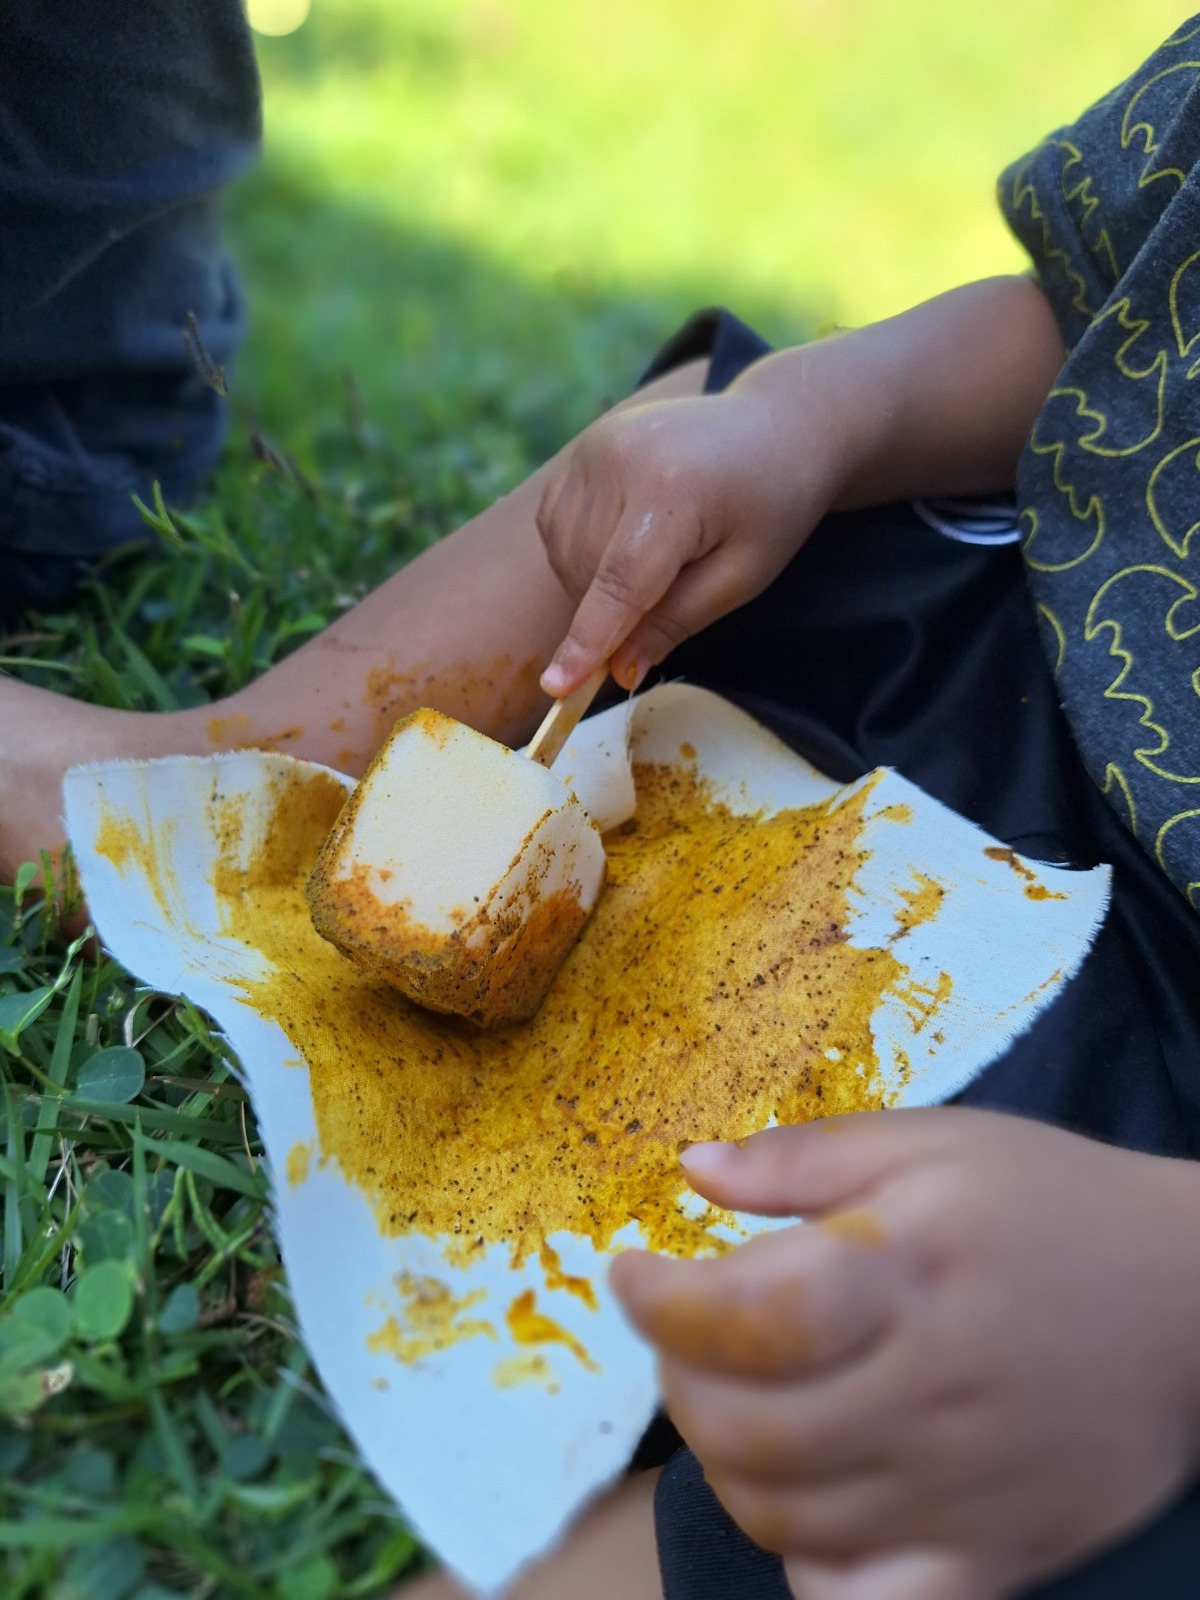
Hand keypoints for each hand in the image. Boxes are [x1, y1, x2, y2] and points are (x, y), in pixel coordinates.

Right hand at [536, 380, 844, 694]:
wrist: (776, 426)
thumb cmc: (771, 506)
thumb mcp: (743, 576)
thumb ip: (676, 621)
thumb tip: (618, 670)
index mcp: (672, 491)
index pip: (619, 582)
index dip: (587, 641)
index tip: (556, 688)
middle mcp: (621, 460)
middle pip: (588, 575)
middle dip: (613, 610)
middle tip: (673, 591)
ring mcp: (594, 448)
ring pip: (565, 556)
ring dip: (596, 581)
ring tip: (660, 553)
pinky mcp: (581, 449)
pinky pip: (557, 528)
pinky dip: (582, 551)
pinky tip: (628, 535)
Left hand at [611, 1108, 1199, 1599]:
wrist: (1193, 1302)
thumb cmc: (1051, 1205)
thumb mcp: (932, 1141)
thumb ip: (804, 1157)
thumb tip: (691, 1168)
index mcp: (909, 1274)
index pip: (744, 1314)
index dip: (657, 1301)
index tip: (631, 1273)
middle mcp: (930, 1392)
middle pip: (745, 1427)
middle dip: (675, 1378)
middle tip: (683, 1335)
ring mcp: (960, 1491)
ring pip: (781, 1515)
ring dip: (721, 1457)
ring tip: (733, 1396)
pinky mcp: (991, 1559)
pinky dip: (804, 1564)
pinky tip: (804, 1498)